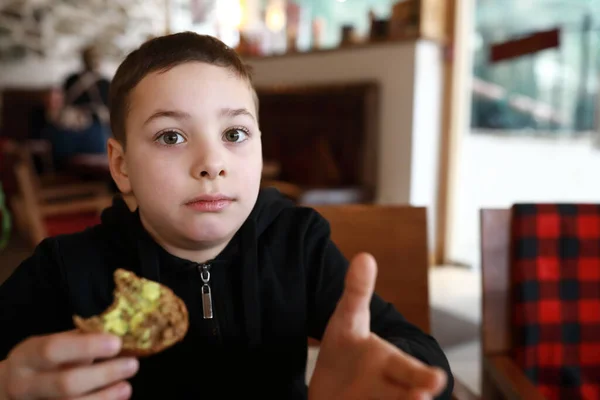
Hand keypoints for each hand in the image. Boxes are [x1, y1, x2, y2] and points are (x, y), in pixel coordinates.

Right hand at [2, 330, 137, 399]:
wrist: (13, 388)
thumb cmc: (42, 361)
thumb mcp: (52, 345)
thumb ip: (79, 340)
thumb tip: (119, 333)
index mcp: (28, 356)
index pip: (54, 350)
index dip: (87, 346)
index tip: (117, 343)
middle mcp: (27, 384)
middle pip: (66, 384)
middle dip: (103, 375)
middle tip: (132, 365)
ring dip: (104, 397)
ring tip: (126, 387)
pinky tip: (116, 399)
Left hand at [309, 253, 446, 399]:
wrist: (332, 376)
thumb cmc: (347, 346)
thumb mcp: (347, 318)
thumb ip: (357, 292)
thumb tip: (364, 256)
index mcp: (392, 364)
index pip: (412, 371)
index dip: (423, 377)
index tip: (434, 379)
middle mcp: (390, 391)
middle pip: (407, 399)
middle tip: (420, 398)